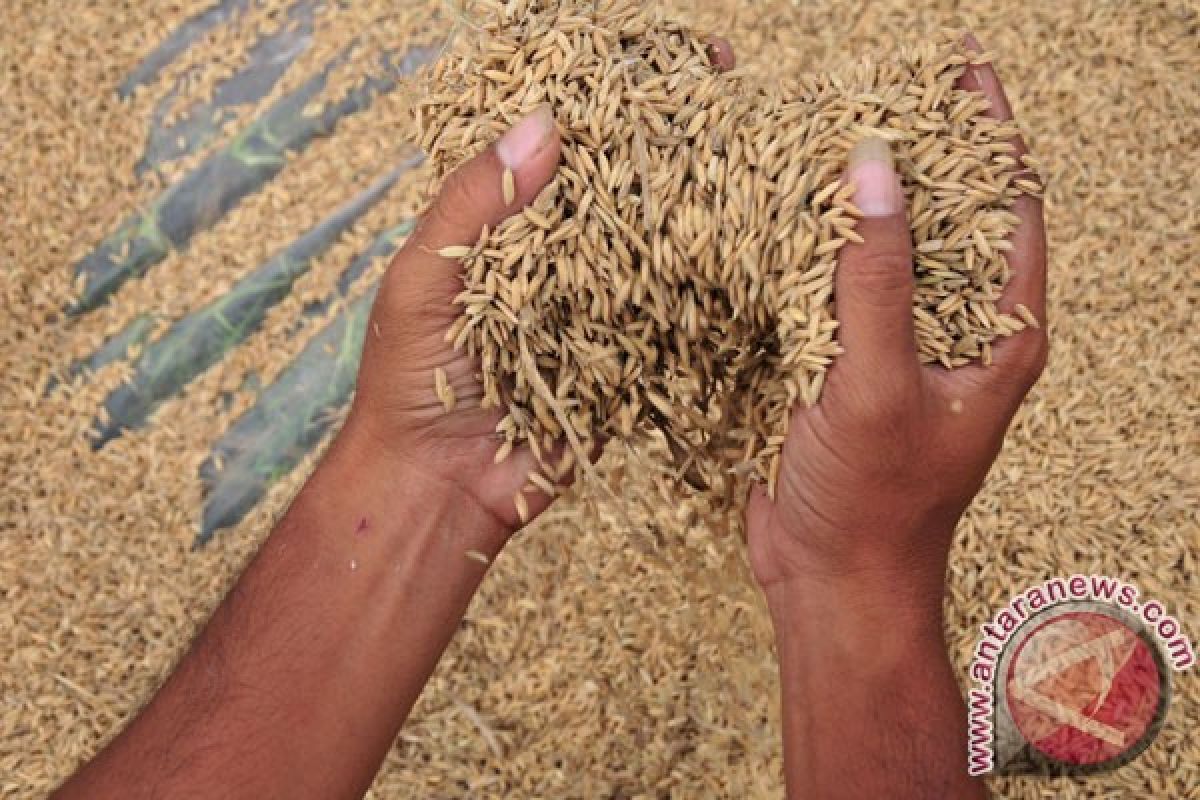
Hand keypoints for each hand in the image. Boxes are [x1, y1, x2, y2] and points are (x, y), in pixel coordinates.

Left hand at [344, 39, 736, 537]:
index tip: (670, 62)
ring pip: (655, 246)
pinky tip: (749, 258)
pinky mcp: (627, 361)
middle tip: (729, 97)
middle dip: (673, 142)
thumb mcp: (423, 278)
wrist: (436, 485)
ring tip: (754, 164)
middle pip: (623, 185)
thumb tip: (546, 126)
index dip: (612, 100)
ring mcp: (599, 306)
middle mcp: (560, 256)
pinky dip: (705, 294)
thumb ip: (475, 204)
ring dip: (701, 209)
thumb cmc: (410, 379)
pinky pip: (671, 321)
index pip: (565, 143)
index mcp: (507, 223)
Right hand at [745, 39, 1047, 612]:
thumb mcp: (878, 386)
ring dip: (852, 193)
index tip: (963, 69)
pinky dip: (806, 244)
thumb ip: (876, 280)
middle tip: (879, 81)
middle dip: (914, 149)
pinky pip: (829, 285)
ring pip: (878, 247)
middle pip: (941, 214)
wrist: (830, 580)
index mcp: (997, 331)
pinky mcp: (840, 361)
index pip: (1007, 206)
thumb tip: (872, 167)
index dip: (989, 133)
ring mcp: (893, 343)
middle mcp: (951, 327)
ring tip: (821, 125)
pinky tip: (776, 208)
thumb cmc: (874, 501)